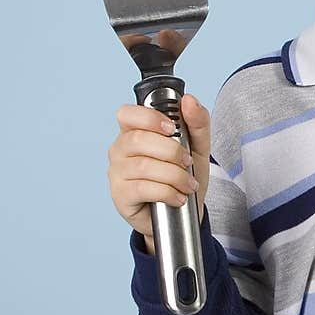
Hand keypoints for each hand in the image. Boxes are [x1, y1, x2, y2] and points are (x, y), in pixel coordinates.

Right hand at [108, 93, 210, 242]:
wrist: (182, 213)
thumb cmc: (183, 175)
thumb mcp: (197, 147)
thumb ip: (197, 122)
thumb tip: (189, 100)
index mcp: (134, 131)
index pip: (127, 114)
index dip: (149, 118)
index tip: (171, 128)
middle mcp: (120, 149)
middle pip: (138, 140)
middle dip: (171, 151)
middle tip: (187, 162)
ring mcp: (117, 172)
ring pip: (143, 166)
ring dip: (174, 176)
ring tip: (188, 184)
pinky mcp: (121, 195)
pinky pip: (143, 188)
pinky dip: (167, 192)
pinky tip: (177, 197)